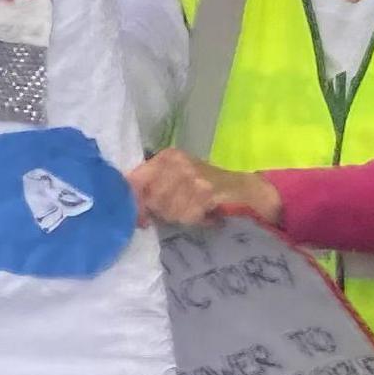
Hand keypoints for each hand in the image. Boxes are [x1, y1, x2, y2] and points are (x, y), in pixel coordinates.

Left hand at [129, 149, 278, 229]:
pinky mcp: (206, 190)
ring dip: (178, 216)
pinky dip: (192, 218)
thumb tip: (134, 216)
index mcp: (165, 156)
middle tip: (175, 210)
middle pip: (152, 199)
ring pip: (168, 209)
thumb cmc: (201, 183)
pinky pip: (187, 214)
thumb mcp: (172, 179)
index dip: (135, 202)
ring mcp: (192, 175)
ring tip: (189, 209)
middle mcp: (177, 162)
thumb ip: (149, 191)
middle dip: (160, 211)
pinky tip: (200, 212)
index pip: (136, 180)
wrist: (240, 185)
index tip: (140, 217)